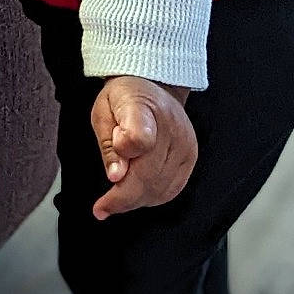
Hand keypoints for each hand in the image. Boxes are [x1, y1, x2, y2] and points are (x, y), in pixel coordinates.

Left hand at [90, 77, 196, 219]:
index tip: (111, 177)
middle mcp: (171, 127)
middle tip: (102, 208)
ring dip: (135, 201)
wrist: (154, 85)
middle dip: (122, 198)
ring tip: (116, 201)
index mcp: (143, 107)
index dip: (122, 162)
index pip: (139, 140)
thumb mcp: (103, 111)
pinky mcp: (190, 157)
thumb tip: (116, 176)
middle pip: (148, 175)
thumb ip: (108, 144)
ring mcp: (184, 144)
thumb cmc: (124, 98)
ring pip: (160, 188)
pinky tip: (136, 196)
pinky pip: (171, 189)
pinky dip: (151, 198)